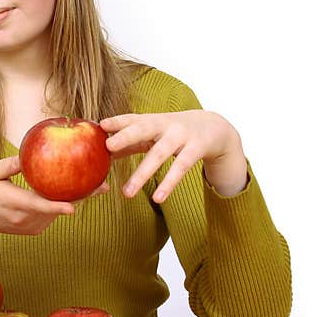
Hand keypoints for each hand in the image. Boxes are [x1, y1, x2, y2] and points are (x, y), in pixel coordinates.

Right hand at [0, 155, 108, 262]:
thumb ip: (9, 165)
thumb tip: (28, 154)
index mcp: (12, 203)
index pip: (37, 206)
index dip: (56, 206)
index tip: (73, 206)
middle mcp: (25, 218)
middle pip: (57, 208)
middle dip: (81, 197)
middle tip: (103, 185)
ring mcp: (31, 226)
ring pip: (58, 211)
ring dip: (76, 198)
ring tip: (97, 183)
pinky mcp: (36, 228)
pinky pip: (53, 214)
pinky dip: (64, 202)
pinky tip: (77, 189)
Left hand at [99, 110, 247, 203]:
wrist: (215, 127)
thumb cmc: (174, 132)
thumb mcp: (153, 134)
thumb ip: (129, 142)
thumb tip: (102, 153)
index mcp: (152, 120)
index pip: (131, 119)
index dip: (116, 121)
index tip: (100, 125)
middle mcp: (165, 125)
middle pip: (144, 128)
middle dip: (126, 135)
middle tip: (108, 145)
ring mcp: (181, 136)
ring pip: (159, 154)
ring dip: (142, 173)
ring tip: (127, 193)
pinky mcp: (196, 149)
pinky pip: (180, 168)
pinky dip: (168, 183)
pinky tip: (157, 198)